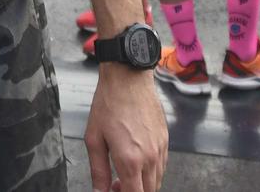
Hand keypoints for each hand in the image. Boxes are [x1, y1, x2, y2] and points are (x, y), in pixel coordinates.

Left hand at [84, 65, 168, 191]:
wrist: (128, 78)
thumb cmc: (109, 104)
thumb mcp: (94, 139)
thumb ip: (98, 171)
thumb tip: (99, 191)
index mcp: (130, 160)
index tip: (113, 191)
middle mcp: (149, 158)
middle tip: (116, 184)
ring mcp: (160, 149)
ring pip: (156, 182)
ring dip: (142, 184)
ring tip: (124, 173)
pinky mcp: (165, 141)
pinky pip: (162, 167)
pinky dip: (151, 172)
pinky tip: (137, 162)